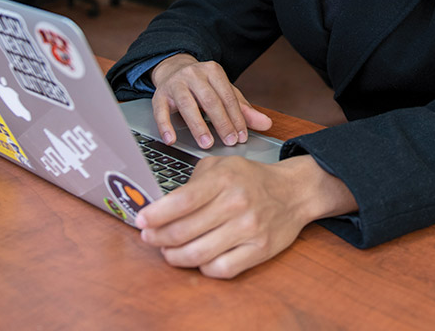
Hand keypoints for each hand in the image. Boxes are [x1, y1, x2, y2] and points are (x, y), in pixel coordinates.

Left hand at [135, 154, 356, 278]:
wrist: (293, 192)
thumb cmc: (252, 179)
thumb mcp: (222, 166)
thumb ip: (193, 183)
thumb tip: (161, 206)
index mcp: (225, 179)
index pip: (181, 201)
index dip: (155, 215)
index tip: (140, 221)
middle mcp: (236, 203)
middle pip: (183, 231)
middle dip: (158, 238)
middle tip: (149, 238)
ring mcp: (249, 229)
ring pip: (198, 254)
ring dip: (174, 256)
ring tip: (168, 250)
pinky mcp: (258, 250)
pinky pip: (220, 269)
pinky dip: (202, 268)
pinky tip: (198, 258)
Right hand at [150, 54, 271, 148]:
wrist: (173, 70)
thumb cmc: (203, 86)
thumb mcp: (224, 93)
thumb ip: (243, 109)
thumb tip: (266, 124)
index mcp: (213, 71)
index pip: (228, 96)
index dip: (236, 117)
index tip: (242, 136)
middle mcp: (194, 74)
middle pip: (209, 100)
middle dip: (221, 122)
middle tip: (229, 142)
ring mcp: (175, 83)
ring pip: (187, 104)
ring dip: (198, 126)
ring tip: (207, 143)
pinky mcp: (159, 95)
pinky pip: (160, 111)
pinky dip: (165, 126)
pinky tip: (172, 139)